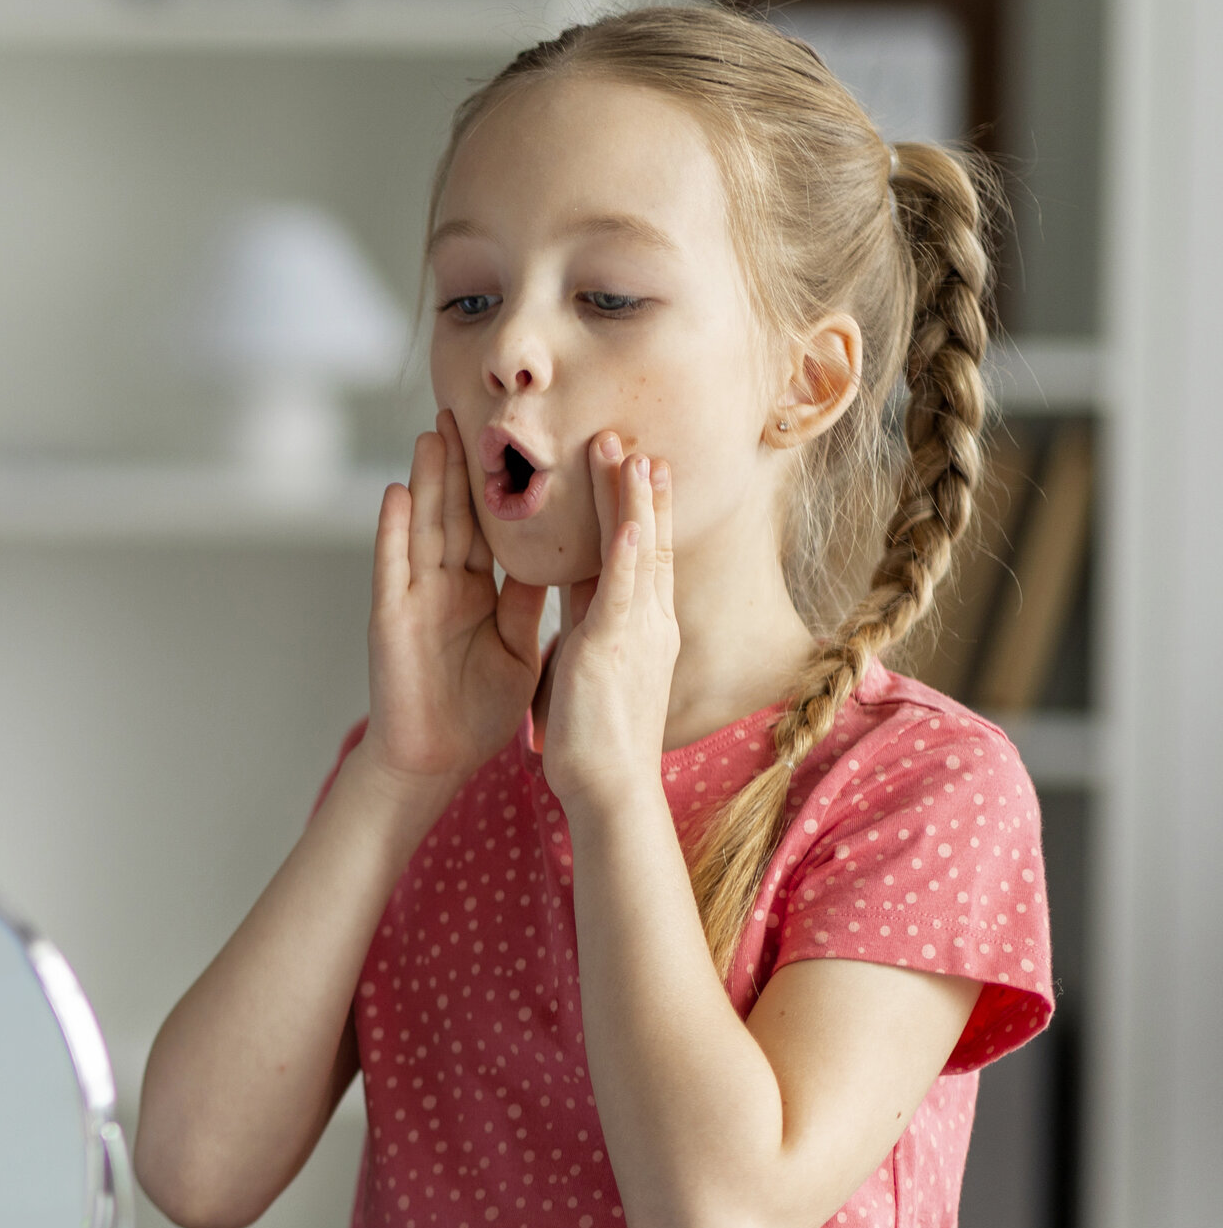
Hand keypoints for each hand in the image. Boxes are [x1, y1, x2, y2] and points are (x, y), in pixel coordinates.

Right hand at [364, 410, 547, 795]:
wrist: (435, 761)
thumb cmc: (474, 713)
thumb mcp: (518, 648)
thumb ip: (528, 603)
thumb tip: (560, 560)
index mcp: (476, 594)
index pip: (490, 528)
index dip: (500, 486)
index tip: (516, 440)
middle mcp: (442, 588)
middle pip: (454, 515)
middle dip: (458, 465)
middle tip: (463, 410)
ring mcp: (414, 600)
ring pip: (424, 528)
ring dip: (425, 481)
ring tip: (432, 432)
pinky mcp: (390, 620)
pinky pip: (392, 568)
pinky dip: (391, 531)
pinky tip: (395, 493)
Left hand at [541, 433, 679, 819]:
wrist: (611, 788)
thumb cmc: (598, 737)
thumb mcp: (592, 665)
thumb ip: (590, 626)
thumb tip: (579, 597)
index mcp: (639, 626)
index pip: (638, 554)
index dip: (635, 510)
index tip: (632, 467)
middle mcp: (648, 621)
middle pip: (645, 539)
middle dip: (636, 489)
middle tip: (630, 439)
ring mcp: (636, 632)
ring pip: (638, 552)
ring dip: (631, 500)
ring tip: (627, 450)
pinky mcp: (615, 648)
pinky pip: (623, 591)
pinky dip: (629, 551)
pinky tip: (629, 517)